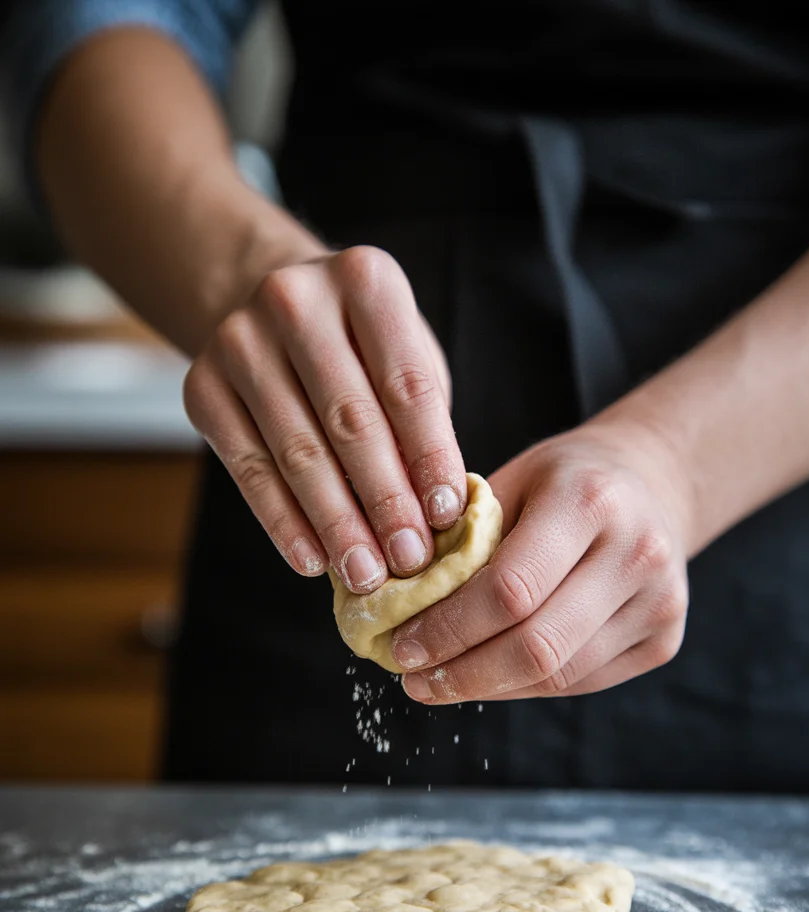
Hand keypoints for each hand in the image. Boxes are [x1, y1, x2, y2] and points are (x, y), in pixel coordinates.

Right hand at [183, 245, 465, 591]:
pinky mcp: (201, 385)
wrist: (265, 301)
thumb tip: (434, 513)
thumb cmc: (359, 345)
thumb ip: (420, 421)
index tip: (447, 515)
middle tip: (410, 559)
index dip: (429, 455)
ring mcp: (239, 341)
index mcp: (365, 280)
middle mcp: (294, 300)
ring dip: (337, 523)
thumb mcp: (403, 356)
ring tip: (366, 574)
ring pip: (297, 452)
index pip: (406, 383)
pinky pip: (249, 468)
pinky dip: (284, 522)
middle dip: (385, 500)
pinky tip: (313, 560)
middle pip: (350, 421)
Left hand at [391, 421, 691, 701]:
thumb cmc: (564, 480)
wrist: (652, 483)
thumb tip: (390, 602)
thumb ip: (459, 537)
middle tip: (414, 680)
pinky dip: (524, 686)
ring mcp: (659, 602)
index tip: (400, 647)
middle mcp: (636, 552)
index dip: (448, 630)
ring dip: (489, 687)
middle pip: (537, 645)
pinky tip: (490, 675)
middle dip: (463, 673)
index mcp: (589, 500)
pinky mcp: (664, 640)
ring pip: (559, 675)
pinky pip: (580, 682)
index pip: (510, 588)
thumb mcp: (509, 481)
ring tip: (440, 681)